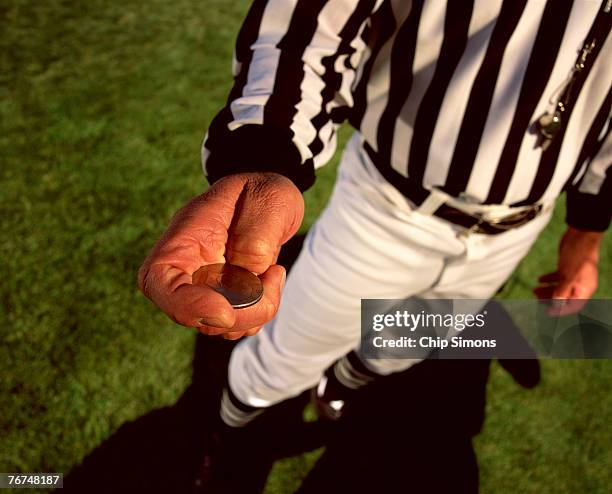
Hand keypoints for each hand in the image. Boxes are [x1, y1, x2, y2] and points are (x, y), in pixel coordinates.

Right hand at [138, 172, 303, 338]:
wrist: (270, 200)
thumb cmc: (263, 193)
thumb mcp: (268, 200)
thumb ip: (256, 239)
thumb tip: (249, 274)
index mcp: (181, 241)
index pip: (159, 283)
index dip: (187, 307)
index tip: (226, 312)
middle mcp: (186, 270)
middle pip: (193, 315)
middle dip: (238, 312)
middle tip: (273, 278)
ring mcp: (204, 289)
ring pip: (218, 326)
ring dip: (255, 312)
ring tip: (274, 273)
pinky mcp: (225, 300)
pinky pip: (238, 325)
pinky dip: (261, 312)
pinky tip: (272, 280)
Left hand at [534, 227, 602, 315]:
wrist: (580, 235)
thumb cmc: (579, 254)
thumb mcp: (569, 274)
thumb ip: (563, 290)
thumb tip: (556, 305)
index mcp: (585, 289)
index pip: (573, 306)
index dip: (560, 311)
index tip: (546, 312)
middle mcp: (580, 285)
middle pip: (564, 298)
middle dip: (550, 300)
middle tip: (536, 299)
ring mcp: (574, 276)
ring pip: (559, 288)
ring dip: (547, 290)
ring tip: (534, 290)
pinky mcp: (567, 269)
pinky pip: (557, 278)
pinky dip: (548, 280)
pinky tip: (539, 280)